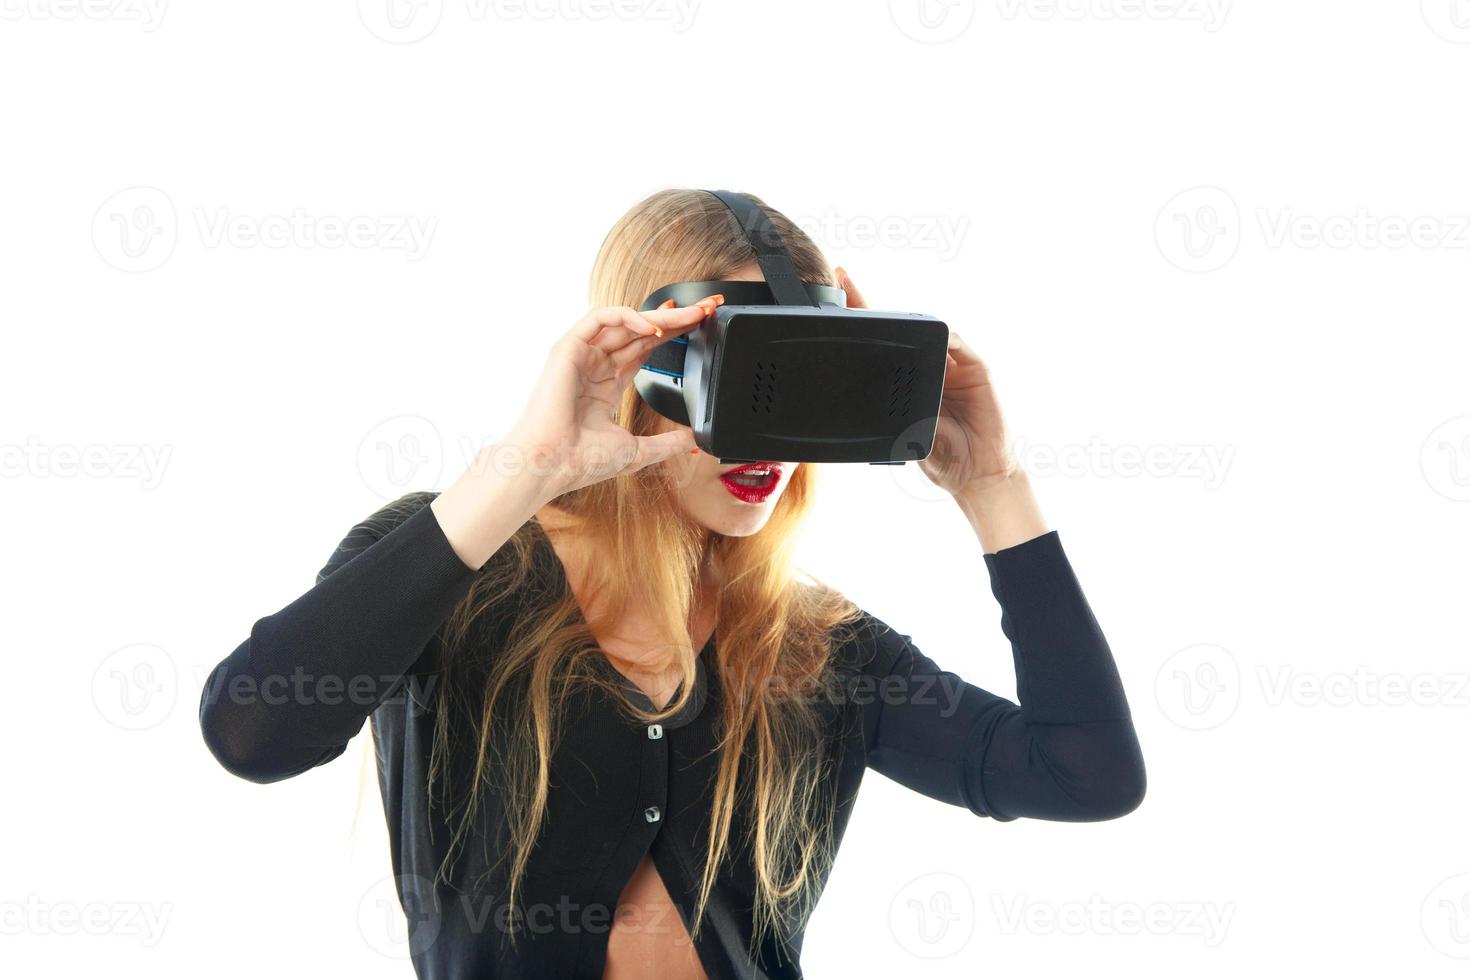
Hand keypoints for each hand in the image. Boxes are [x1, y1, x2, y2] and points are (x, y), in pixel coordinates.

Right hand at [504, 299, 722, 502]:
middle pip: (642, 331)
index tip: (701, 326)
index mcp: (608, 384)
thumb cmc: (580, 461)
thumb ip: (667, 443)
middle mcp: (596, 365)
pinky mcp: (569, 347)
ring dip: (660, 315)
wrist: (553, 465)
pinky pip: (601, 318)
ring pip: (626, 321)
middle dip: (676, 318)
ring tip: (690, 314)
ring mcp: (582, 355)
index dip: (674, 335)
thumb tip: (693, 442)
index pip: (646, 349)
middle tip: (707, 309)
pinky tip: (653, 327)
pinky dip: (628, 317)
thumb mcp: (636, 451)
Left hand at [836, 267, 1018, 495]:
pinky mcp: (976, 369)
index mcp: (908, 383)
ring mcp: (953, 366)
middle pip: (901, 331)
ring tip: (882, 317)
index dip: (860, 318)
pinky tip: (928, 340)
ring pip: (928, 332)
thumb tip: (854, 403)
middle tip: (845, 286)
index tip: (835, 293)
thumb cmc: (941, 457)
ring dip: (906, 321)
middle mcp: (930, 368)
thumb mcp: (903, 435)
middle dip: (871, 307)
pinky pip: (957, 345)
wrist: (975, 475)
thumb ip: (888, 414)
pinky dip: (943, 338)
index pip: (881, 347)